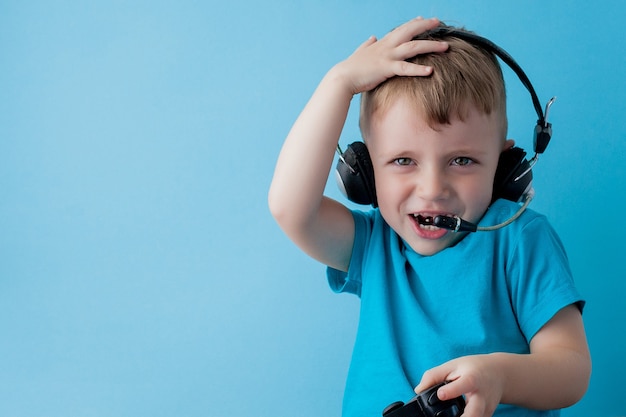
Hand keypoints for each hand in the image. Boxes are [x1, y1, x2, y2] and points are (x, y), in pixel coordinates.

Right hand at [331, 16, 448, 94]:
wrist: (343, 78)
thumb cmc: (351, 67)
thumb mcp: (361, 52)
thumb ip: (367, 44)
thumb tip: (372, 37)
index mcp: (382, 42)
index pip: (401, 29)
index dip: (413, 23)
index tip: (423, 19)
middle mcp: (387, 46)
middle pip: (410, 31)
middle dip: (426, 26)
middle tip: (439, 23)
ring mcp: (387, 56)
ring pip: (413, 47)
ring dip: (431, 46)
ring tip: (445, 47)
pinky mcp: (386, 69)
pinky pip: (406, 68)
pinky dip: (419, 69)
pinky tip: (430, 71)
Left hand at [414, 354, 504, 416]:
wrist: (499, 373)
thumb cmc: (473, 368)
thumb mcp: (453, 365)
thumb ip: (434, 376)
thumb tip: (418, 391)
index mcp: (472, 378)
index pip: (464, 384)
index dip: (451, 391)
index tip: (440, 395)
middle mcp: (482, 396)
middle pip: (475, 412)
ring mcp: (486, 408)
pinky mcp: (487, 416)